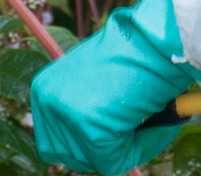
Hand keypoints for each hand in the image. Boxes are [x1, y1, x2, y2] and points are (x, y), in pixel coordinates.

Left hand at [30, 0, 200, 173]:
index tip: (109, 139)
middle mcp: (48, 101)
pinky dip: (142, 148)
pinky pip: (117, 161)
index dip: (82, 145)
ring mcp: (67, 116)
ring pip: (95, 160)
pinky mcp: (91, 131)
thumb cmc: (135, 55)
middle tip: (131, 132)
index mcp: (44, 89)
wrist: (156, 39)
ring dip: (124, 148)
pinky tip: (156, 122)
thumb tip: (93, 140)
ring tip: (147, 118)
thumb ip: (88, 107)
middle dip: (100, 150)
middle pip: (68, 155)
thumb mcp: (99, 81)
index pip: (52, 140)